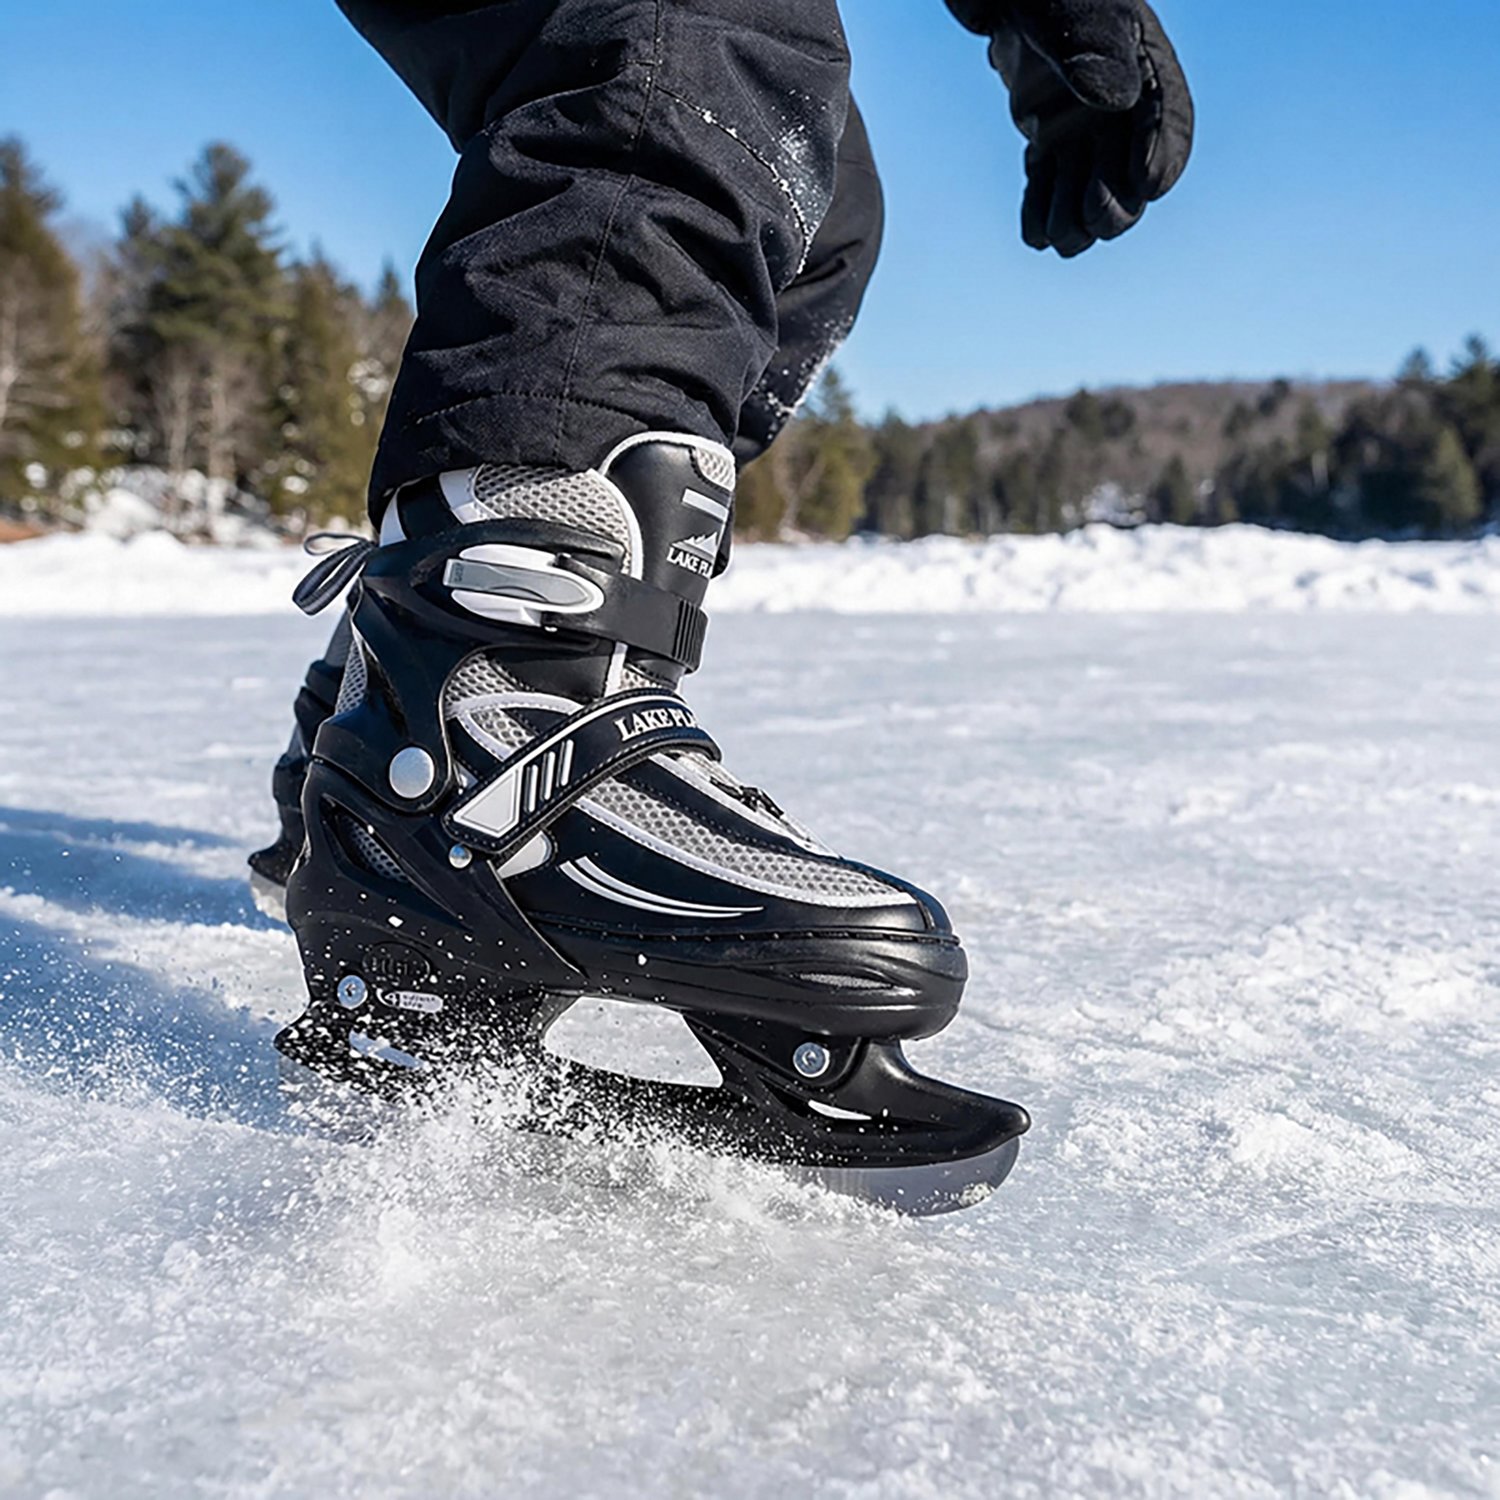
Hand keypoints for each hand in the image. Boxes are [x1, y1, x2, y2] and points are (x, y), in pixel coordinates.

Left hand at [948, 0, 1193, 256]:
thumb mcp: (1067, 9)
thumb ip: (1092, 49)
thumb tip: (1117, 101)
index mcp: (1142, 64)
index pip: (1168, 117)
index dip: (1163, 157)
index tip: (1147, 185)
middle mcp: (1119, 107)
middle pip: (1132, 175)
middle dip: (1117, 206)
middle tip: (1094, 216)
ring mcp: (1082, 131)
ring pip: (1090, 194)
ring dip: (1077, 223)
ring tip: (1055, 232)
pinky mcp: (1048, 147)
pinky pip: (1050, 192)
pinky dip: (1042, 218)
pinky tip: (1034, 233)